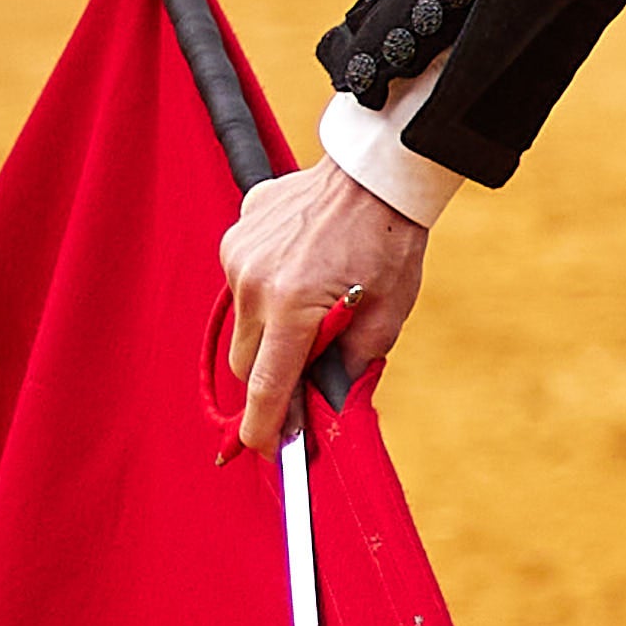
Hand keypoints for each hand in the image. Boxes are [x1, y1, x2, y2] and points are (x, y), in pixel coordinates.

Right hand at [219, 160, 430, 454]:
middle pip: (248, 363)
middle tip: (303, 381)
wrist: (373, 176)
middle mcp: (254, 283)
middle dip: (273, 379)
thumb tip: (323, 402)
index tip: (268, 449)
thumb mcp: (389, 314)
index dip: (266, 425)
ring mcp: (238, 257)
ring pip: (242, 325)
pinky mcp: (234, 237)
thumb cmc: (391, 245)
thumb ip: (353, 362)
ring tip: (315, 306)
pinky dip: (266, 293)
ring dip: (271, 332)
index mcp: (294, 305)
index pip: (269, 385)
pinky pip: (242, 285)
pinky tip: (300, 271)